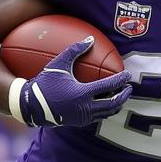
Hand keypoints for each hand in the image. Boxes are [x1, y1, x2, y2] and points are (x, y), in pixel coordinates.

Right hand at [15, 37, 131, 127]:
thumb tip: (90, 39)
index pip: (109, 86)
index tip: (127, 75)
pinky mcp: (80, 122)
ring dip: (117, 104)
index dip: (120, 80)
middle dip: (124, 95)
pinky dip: (106, 111)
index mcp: (82, 93)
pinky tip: (107, 104)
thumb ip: (75, 50)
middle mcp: (86, 107)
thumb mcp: (59, 64)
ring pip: (107, 113)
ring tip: (121, 96)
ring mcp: (83, 117)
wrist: (31, 105)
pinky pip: (99, 117)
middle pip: (113, 103)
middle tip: (129, 88)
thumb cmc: (44, 83)